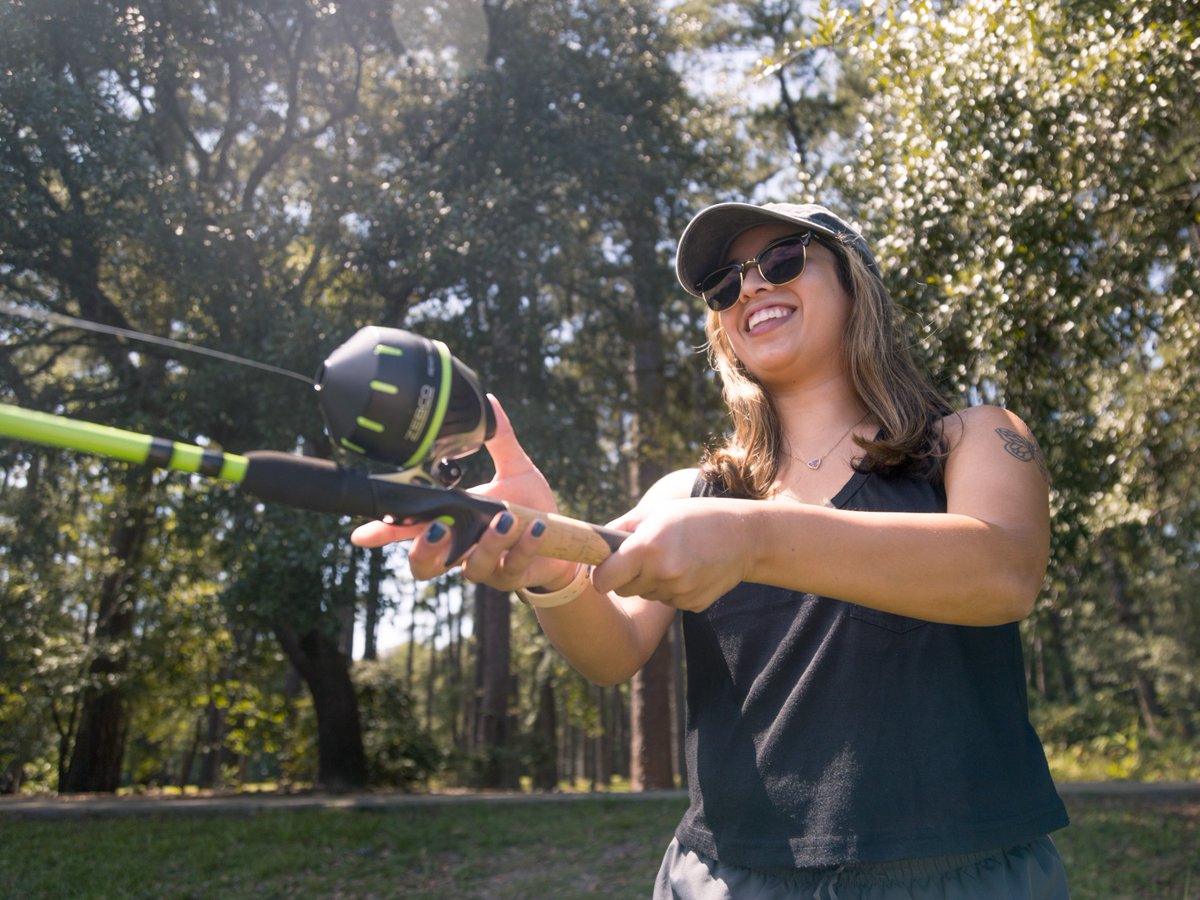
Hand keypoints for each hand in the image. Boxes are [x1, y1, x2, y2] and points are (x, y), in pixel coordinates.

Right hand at [351, 395, 576, 589]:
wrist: (564, 545)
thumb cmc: (532, 508)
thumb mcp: (516, 470)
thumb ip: (501, 438)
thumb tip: (490, 402)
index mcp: (455, 524)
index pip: (413, 529)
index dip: (385, 533)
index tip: (361, 533)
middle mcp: (464, 550)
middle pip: (425, 566)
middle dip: (425, 551)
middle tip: (438, 527)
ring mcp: (487, 567)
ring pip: (471, 569)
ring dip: (487, 544)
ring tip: (506, 519)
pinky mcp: (513, 577)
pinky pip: (512, 568)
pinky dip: (523, 546)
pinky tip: (535, 527)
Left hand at [592, 497, 752, 612]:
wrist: (746, 537)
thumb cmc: (696, 517)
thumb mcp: (656, 512)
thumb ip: (621, 528)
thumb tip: (594, 544)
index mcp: (647, 547)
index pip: (602, 581)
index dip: (600, 575)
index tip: (604, 569)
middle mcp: (661, 573)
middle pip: (622, 590)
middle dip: (626, 576)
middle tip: (645, 556)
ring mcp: (679, 592)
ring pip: (646, 594)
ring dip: (652, 581)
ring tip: (674, 558)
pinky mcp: (692, 605)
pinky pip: (668, 601)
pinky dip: (673, 589)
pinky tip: (690, 570)